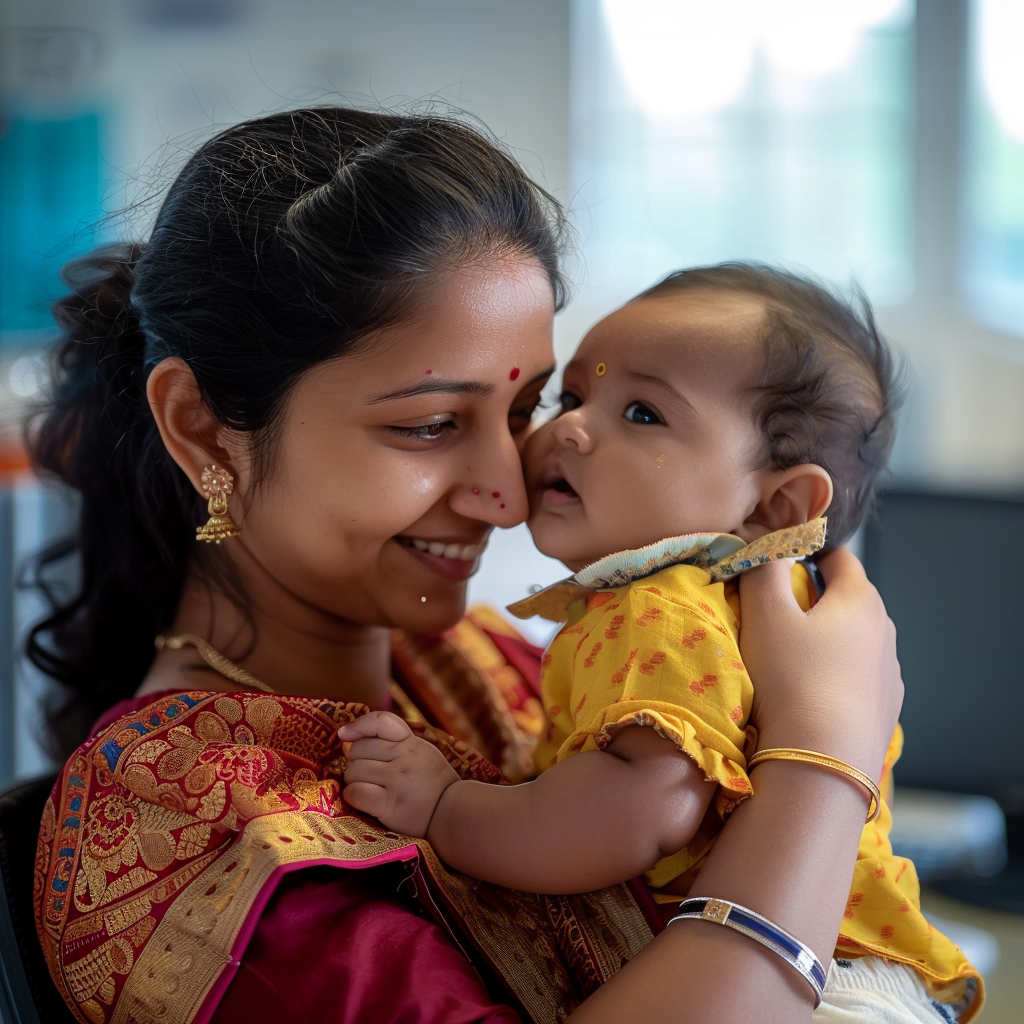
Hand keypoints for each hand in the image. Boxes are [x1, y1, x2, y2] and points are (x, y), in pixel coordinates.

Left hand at [340, 710, 458, 836]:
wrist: (453, 813)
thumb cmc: (433, 783)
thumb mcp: (422, 752)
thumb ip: (396, 742)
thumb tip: (354, 738)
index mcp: (411, 743)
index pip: (380, 722)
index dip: (359, 725)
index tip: (345, 734)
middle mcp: (403, 758)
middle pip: (358, 750)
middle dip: (356, 761)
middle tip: (367, 774)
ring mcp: (396, 780)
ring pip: (353, 771)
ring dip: (353, 780)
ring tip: (367, 787)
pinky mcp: (390, 804)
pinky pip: (356, 793)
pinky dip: (353, 796)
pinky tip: (362, 799)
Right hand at [738, 548, 902, 781]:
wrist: (824, 764)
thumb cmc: (792, 679)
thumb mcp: (765, 613)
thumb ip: (762, 566)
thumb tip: (762, 538)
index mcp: (860, 598)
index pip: (839, 557)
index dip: (808, 552)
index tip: (780, 562)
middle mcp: (885, 630)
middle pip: (848, 599)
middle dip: (815, 598)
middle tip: (775, 612)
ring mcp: (889, 674)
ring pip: (854, 641)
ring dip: (827, 640)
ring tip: (790, 659)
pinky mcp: (886, 711)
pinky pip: (857, 678)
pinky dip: (836, 676)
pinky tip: (810, 695)